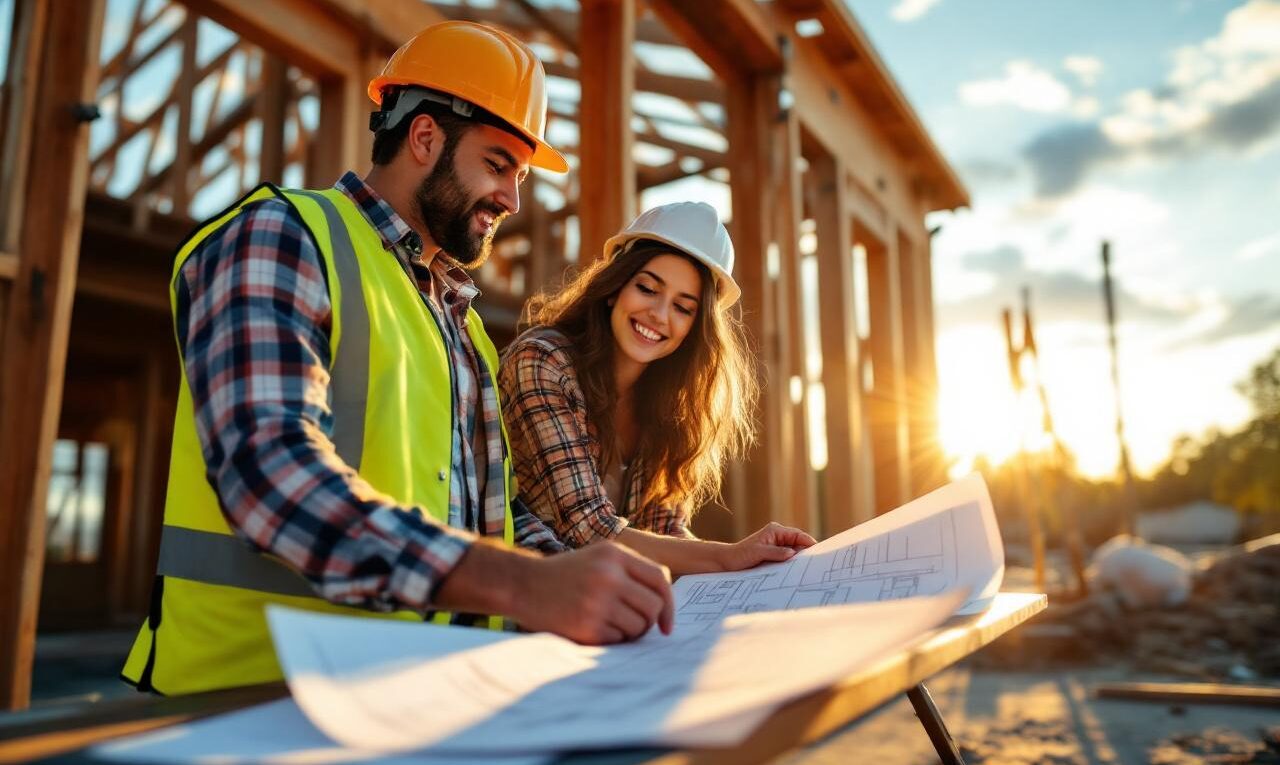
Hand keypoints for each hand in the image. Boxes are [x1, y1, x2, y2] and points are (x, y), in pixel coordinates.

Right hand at [511, 542, 674, 643]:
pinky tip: (594, 629)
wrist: (522, 584)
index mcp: (614, 554)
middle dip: (648, 621)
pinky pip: (618, 640)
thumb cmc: (566, 574)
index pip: (659, 579)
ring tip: (610, 625)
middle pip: (653, 606)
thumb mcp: (599, 557)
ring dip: (630, 632)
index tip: (667, 625)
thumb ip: (631, 571)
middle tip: (632, 625)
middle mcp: (609, 575)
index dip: (669, 604)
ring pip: (638, 626)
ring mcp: (597, 601)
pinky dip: (611, 639)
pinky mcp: (586, 625)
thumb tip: (664, 603)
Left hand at [720, 522, 816, 571]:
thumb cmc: (740, 555)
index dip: (809, 542)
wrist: (727, 562)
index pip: (797, 535)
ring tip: (808, 569)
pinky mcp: (774, 553)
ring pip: (793, 551)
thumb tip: (792, 553)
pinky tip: (796, 571)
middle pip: (798, 543)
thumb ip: (776, 552)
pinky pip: (787, 558)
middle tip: (816, 564)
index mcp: (775, 530)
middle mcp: (777, 535)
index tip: (818, 551)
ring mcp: (776, 545)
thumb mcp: (758, 553)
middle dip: (806, 552)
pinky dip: (792, 563)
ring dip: (798, 559)